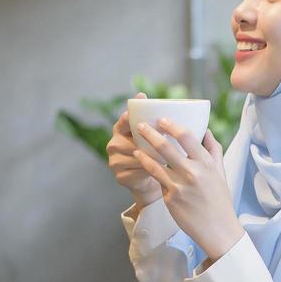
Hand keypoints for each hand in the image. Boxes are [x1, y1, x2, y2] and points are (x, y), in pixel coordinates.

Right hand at [107, 93, 161, 207]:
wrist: (148, 180)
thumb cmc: (152, 153)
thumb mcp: (152, 137)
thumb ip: (153, 123)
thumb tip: (159, 101)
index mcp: (120, 130)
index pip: (123, 121)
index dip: (129, 117)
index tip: (135, 113)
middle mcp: (113, 144)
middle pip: (131, 141)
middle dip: (148, 142)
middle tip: (166, 142)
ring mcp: (114, 161)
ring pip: (136, 157)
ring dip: (152, 157)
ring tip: (167, 157)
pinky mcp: (120, 176)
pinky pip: (137, 172)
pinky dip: (150, 171)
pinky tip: (160, 171)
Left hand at [134, 119, 245, 261]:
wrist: (218, 229)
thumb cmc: (219, 200)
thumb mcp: (221, 173)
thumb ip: (213, 150)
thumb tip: (206, 131)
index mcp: (206, 163)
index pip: (187, 136)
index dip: (171, 125)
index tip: (161, 119)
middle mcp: (192, 172)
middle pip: (166, 147)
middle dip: (149, 133)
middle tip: (139, 126)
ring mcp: (179, 186)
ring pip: (155, 164)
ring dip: (142, 152)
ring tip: (134, 146)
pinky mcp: (170, 199)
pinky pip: (157, 180)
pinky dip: (149, 170)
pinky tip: (140, 162)